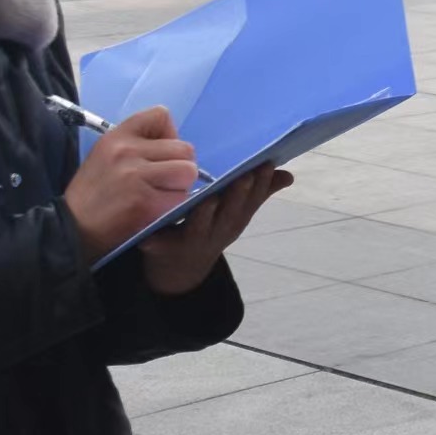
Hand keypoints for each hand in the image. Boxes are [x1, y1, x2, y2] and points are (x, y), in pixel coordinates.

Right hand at [63, 108, 198, 264]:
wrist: (72, 228)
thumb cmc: (94, 193)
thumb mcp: (107, 155)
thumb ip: (139, 144)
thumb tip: (176, 146)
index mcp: (117, 136)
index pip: (161, 115)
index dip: (169, 135)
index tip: (158, 154)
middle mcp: (127, 151)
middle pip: (185, 148)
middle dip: (179, 167)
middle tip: (161, 182)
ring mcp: (136, 176)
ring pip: (188, 172)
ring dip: (180, 187)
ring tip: (159, 196)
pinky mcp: (146, 202)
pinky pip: (181, 198)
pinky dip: (173, 206)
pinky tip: (154, 210)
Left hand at [140, 165, 292, 297]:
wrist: (179, 270)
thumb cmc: (209, 228)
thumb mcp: (236, 213)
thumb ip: (259, 192)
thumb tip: (288, 174)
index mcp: (236, 219)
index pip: (252, 199)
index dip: (260, 184)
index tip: (264, 164)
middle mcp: (218, 231)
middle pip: (231, 213)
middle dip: (237, 196)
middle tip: (242, 176)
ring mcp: (192, 242)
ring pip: (200, 228)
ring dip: (205, 215)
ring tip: (207, 200)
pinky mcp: (164, 250)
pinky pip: (160, 245)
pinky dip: (155, 243)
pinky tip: (147, 239)